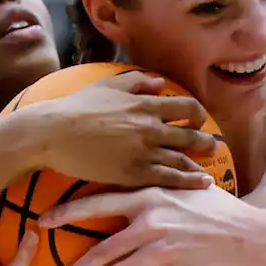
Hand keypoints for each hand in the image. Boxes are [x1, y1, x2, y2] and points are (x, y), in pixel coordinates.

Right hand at [32, 72, 219, 189]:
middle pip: (190, 135)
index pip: (186, 108)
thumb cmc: (76, 107)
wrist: (53, 133)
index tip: (199, 122)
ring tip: (208, 170)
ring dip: (199, 164)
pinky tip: (201, 184)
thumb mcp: (107, 86)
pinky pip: (169, 178)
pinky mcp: (134, 173)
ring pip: (182, 159)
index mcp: (144, 104)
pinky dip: (189, 181)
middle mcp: (149, 127)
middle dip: (205, 142)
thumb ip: (136, 82)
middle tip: (212, 147)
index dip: (198, 116)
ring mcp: (143, 151)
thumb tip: (159, 83)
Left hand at [41, 187, 265, 265]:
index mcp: (149, 196)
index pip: (98, 203)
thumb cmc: (219, 211)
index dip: (67, 213)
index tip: (43, 221)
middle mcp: (149, 223)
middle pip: (99, 249)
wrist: (250, 238)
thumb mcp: (187, 186)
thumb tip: (139, 168)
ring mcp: (159, 251)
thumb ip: (159, 183)